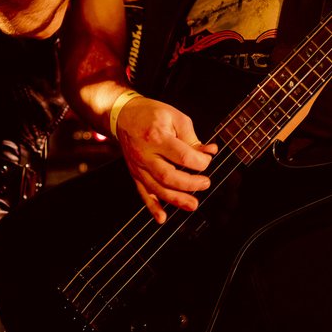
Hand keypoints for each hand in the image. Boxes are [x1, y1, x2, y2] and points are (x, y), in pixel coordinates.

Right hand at [111, 92, 215, 223]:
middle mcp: (145, 154)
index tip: (207, 161)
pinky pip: (142, 193)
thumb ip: (192, 138)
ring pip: (157, 188)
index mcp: (157, 136)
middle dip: (190, 184)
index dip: (199, 162)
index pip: (182, 156)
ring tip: (193, 204)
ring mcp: (138, 166)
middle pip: (168, 176)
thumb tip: (209, 153)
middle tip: (205, 183)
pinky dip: (152, 207)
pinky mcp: (134, 173)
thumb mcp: (175, 117)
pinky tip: (162, 218)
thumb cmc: (151, 114)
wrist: (122, 115)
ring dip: (176, 200)